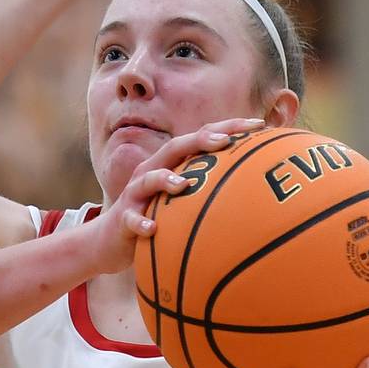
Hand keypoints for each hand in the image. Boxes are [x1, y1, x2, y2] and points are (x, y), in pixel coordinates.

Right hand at [83, 117, 263, 274]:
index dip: (228, 128)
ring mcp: (135, 194)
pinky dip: (141, 222)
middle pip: (174, 147)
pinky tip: (152, 229)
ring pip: (148, 179)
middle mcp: (152, 172)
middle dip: (199, 141)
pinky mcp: (123, 218)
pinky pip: (132, 219)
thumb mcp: (182, 201)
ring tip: (183, 185)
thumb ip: (211, 190)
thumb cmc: (155, 218)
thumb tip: (259, 192)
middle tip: (224, 141)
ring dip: (165, 179)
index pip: (201, 138)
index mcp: (171, 165)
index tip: (259, 126)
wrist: (109, 241)